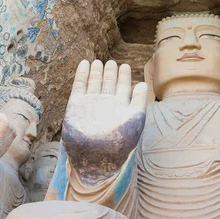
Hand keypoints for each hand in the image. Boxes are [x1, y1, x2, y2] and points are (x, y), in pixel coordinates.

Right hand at [62, 60, 147, 176]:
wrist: (95, 156)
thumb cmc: (119, 141)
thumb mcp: (135, 119)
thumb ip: (139, 101)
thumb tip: (143, 84)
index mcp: (120, 107)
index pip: (123, 88)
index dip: (124, 77)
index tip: (125, 66)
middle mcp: (105, 104)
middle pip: (108, 84)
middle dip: (110, 73)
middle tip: (111, 62)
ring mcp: (90, 104)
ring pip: (94, 83)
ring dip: (96, 72)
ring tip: (98, 61)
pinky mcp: (76, 105)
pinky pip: (79, 86)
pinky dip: (82, 75)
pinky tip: (84, 64)